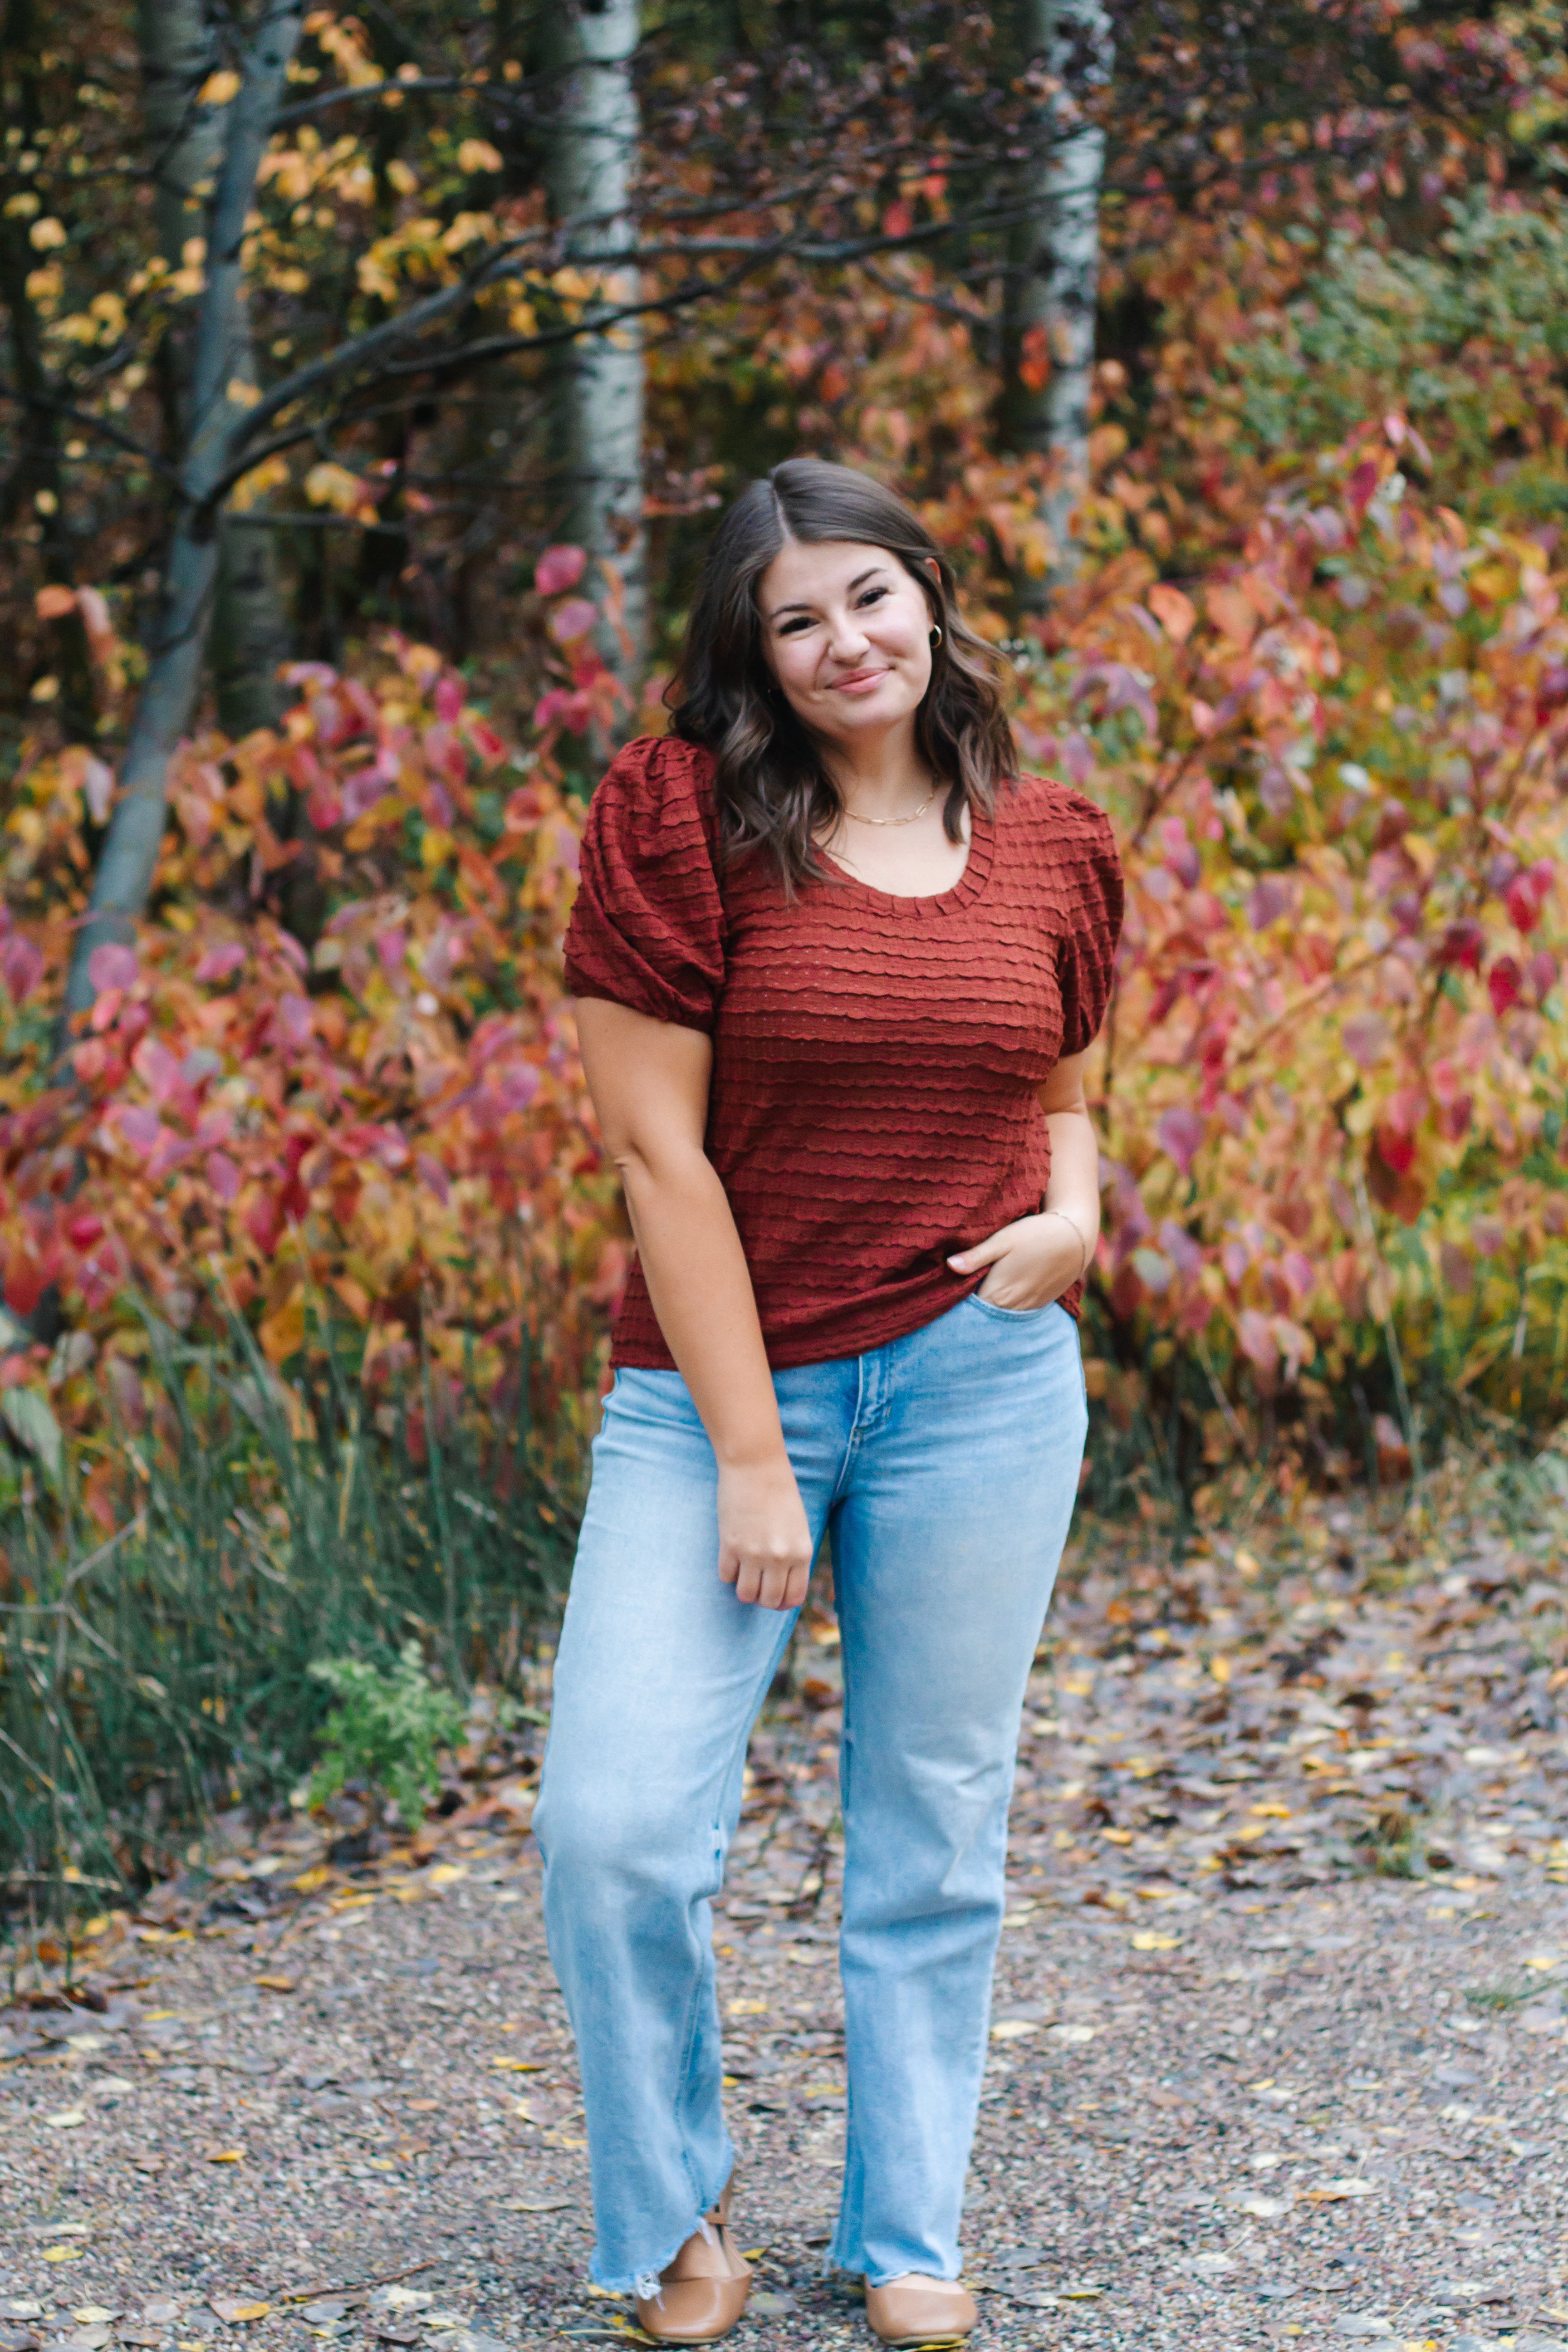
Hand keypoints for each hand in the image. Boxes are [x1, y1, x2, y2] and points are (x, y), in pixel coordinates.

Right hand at [716, 1455, 813, 1609]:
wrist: (756, 1465)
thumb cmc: (780, 1491)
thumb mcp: (798, 1526)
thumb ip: (794, 1555)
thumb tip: (783, 1582)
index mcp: (801, 1552)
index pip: (794, 1596)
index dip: (783, 1603)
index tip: (776, 1597)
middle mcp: (780, 1557)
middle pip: (769, 1600)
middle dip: (763, 1599)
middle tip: (758, 1586)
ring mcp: (753, 1553)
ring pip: (745, 1594)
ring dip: (744, 1589)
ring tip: (744, 1575)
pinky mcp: (730, 1545)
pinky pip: (726, 1576)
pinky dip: (728, 1573)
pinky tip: (731, 1558)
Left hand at [947, 1211, 1086, 1311]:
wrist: (1075, 1238)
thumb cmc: (1035, 1234)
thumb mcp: (1003, 1240)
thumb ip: (976, 1256)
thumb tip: (949, 1266)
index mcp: (997, 1293)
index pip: (967, 1309)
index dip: (955, 1301)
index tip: (944, 1293)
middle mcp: (1011, 1307)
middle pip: (982, 1314)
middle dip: (969, 1307)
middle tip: (956, 1293)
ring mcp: (1027, 1308)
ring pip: (999, 1314)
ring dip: (988, 1307)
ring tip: (977, 1293)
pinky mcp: (1038, 1304)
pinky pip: (1015, 1311)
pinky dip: (1005, 1306)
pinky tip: (1001, 1292)